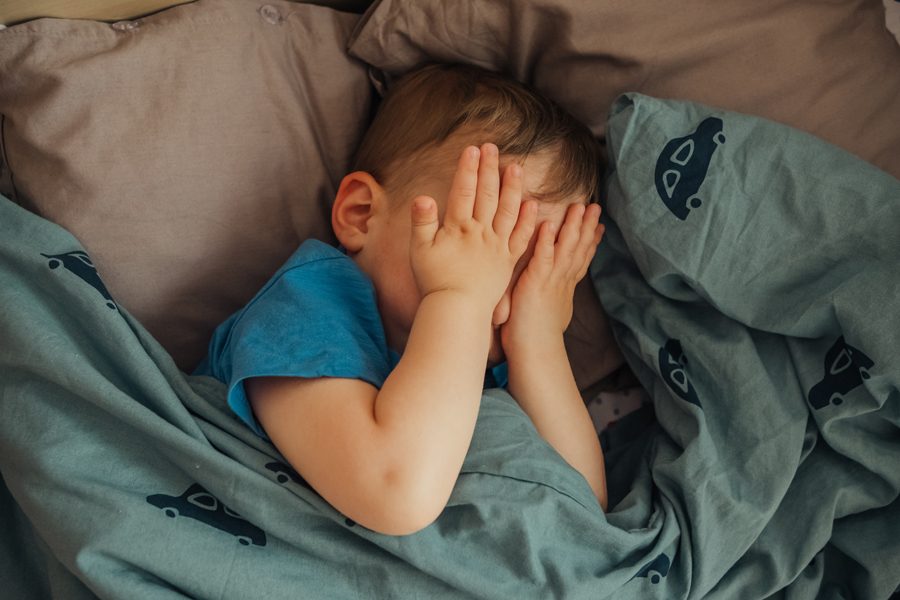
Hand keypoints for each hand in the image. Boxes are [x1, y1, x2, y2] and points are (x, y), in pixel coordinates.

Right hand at [409, 143, 536, 311]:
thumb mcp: (420, 251)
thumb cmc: (434, 281)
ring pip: (507, 211)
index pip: (464, 192)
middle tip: (493, 148)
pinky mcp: (508, 261)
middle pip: (487, 196)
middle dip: (489, 169)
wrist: (457, 311)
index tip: (472, 149)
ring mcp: (497, 246)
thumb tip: (422, 196)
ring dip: (512, 188)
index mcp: (458, 229)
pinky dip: (527, 220)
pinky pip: (521, 237)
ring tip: (516, 167)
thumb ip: (422, 222)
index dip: (468, 170)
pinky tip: (533, 204)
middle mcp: (481, 233)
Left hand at [501, 202, 603, 358]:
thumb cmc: (535, 337)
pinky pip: (542, 258)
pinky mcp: (536, 283)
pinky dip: (546, 242)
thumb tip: (558, 300)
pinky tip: (549, 225)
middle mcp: (562, 281)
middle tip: (595, 207)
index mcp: (564, 287)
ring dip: (573, 227)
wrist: (534, 353)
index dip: (591, 242)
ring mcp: (551, 281)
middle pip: (578, 249)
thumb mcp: (551, 312)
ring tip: (579, 207)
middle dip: (587, 227)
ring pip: (565, 248)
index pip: (581, 259)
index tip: (600, 225)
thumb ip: (554, 299)